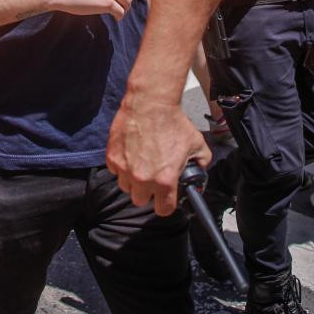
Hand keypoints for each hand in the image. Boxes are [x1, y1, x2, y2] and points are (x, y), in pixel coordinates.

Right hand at [106, 95, 210, 215]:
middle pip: (140, 201)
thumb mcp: (197, 144)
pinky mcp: (112, 156)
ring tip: (141, 165)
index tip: (167, 198)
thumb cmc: (172, 122)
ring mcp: (125, 169)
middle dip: (148, 193)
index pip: (163, 210)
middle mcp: (143, 179)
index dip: (167, 204)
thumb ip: (202, 162)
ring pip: (126, 187)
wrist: (151, 103)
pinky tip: (131, 154)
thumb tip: (200, 170)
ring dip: (133, 181)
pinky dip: (122, 166)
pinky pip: (115, 171)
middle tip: (153, 178)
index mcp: (164, 180)